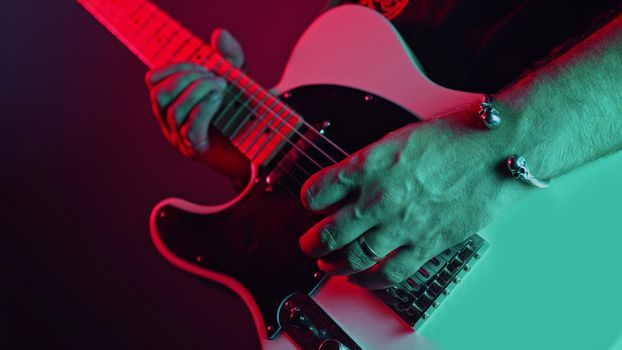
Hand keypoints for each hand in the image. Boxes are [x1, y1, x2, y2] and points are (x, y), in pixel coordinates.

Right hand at [145, 29, 244, 157]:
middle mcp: (171, 121)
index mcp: (173, 101)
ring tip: (220, 86)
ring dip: (197, 91)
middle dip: (185, 78)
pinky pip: (191, 128)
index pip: (154, 80)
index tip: (202, 64)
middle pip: (159, 95)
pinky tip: (218, 98)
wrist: (259, 146)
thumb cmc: (243, 112)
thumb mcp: (238, 78)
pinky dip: (204, 108)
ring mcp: (181, 137)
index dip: (174, 67)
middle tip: (213, 76)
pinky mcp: (197, 150)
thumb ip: (230, 56)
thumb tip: (220, 34)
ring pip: (173, 111)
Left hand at [299, 116, 522, 288]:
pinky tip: (360, 279)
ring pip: (354, 257)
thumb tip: (348, 184)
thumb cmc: (456, 136)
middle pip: (329, 233)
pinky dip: (369, 281)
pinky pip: (390, 272)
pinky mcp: (428, 243)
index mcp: (370, 164)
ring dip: (334, 265)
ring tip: (327, 265)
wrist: (500, 149)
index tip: (311, 203)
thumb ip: (370, 165)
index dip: (309, 199)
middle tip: (308, 245)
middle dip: (311, 244)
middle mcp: (380, 197)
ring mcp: (403, 224)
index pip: (318, 190)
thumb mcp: (399, 138)